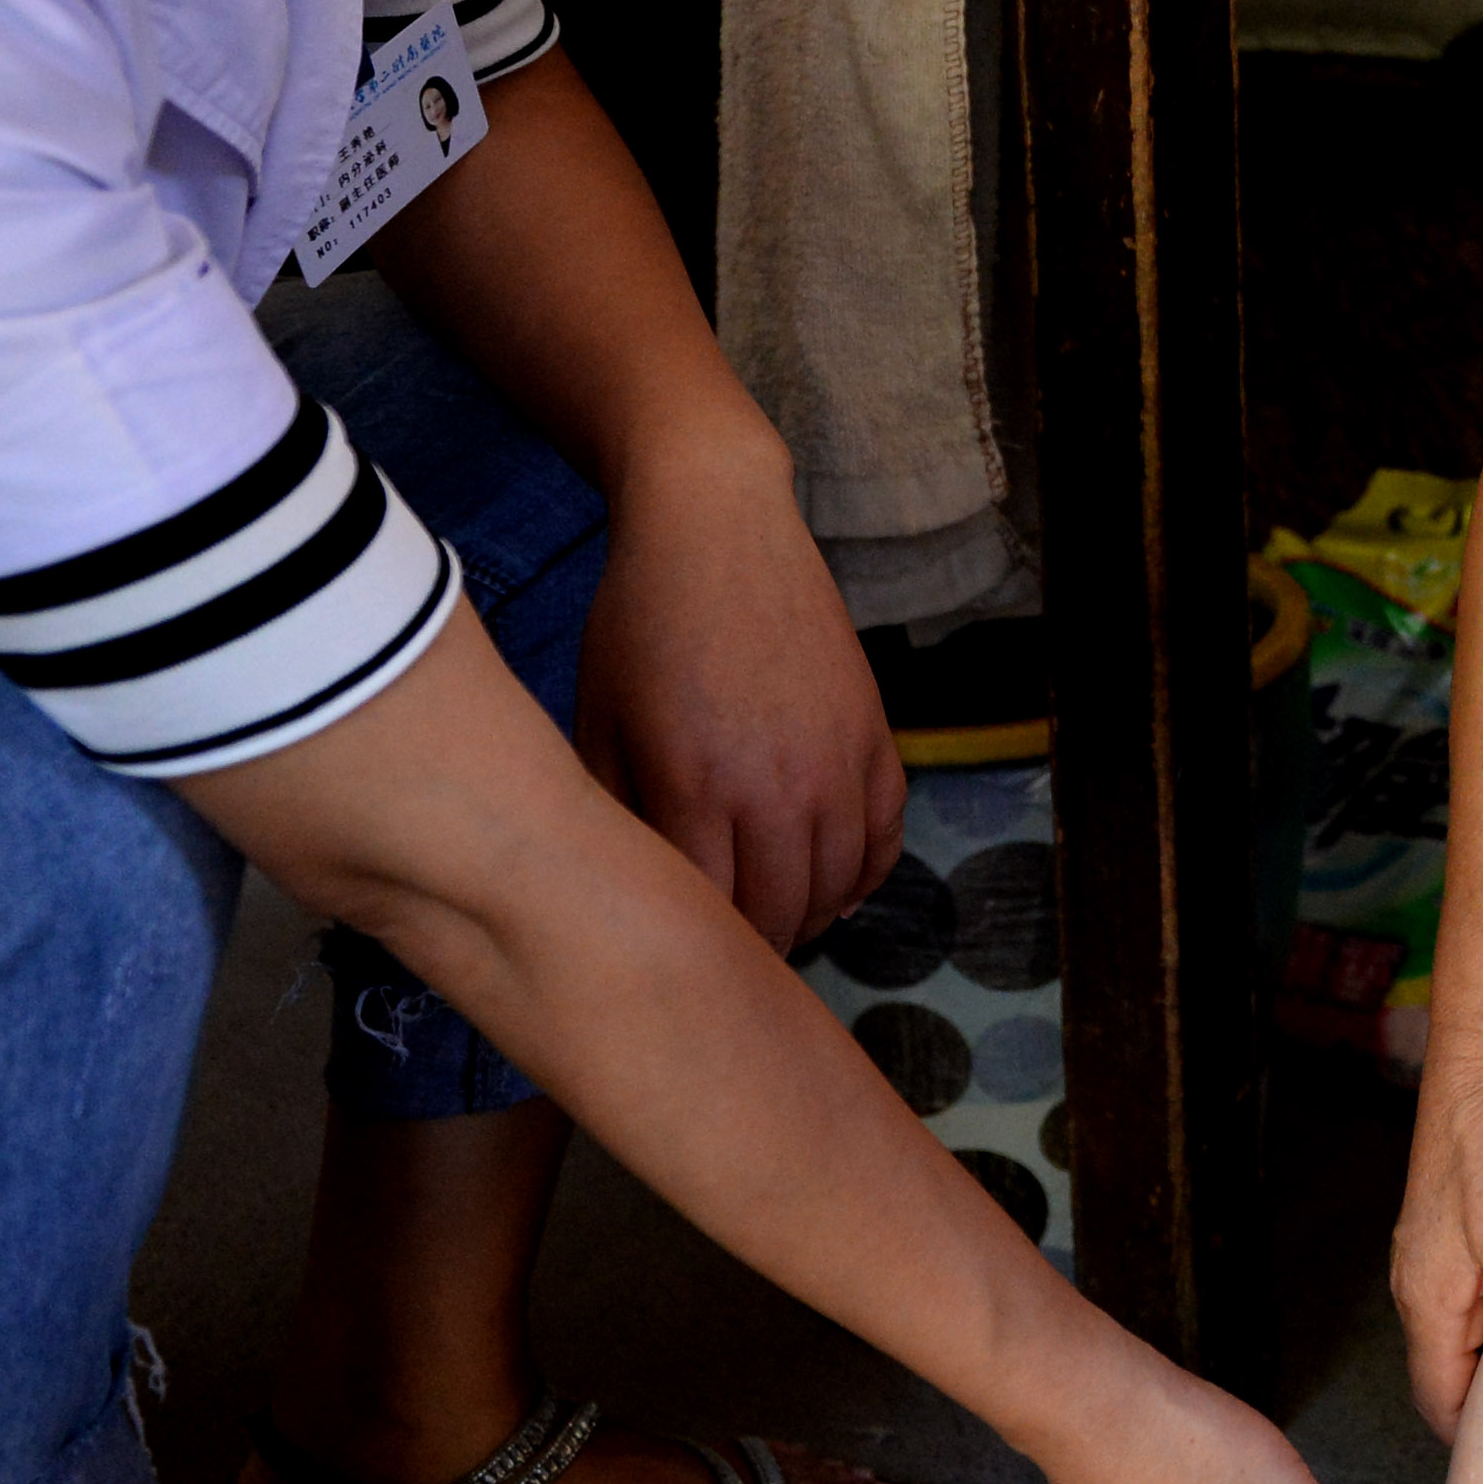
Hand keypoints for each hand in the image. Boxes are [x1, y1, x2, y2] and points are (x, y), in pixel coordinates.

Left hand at [575, 426, 903, 949]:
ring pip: (840, 885)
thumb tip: (633, 893)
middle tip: (724, 949)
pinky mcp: (876, 733)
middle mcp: (780, 785)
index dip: (698, 947)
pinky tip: (831, 881)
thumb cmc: (638, 625)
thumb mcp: (597, 724)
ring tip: (772, 917)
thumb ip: (615, 817)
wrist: (717, 528)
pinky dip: (862, 872)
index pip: (714, 916)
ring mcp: (839, 760)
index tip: (677, 955)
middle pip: (782, 914)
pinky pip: (885, 836)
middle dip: (753, 945)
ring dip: (806, 915)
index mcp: (697, 787)